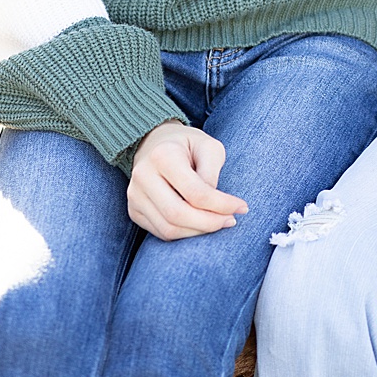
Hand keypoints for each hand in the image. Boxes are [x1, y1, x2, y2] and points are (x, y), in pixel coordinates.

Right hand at [126, 121, 247, 240]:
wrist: (155, 143)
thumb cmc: (189, 145)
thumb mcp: (209, 147)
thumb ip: (212, 173)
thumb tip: (214, 205)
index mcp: (163, 156)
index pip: (195, 192)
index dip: (221, 205)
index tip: (242, 207)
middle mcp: (143, 177)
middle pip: (178, 215)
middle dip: (209, 223)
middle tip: (231, 221)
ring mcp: (135, 196)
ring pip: (168, 229)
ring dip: (198, 232)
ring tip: (220, 223)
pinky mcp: (134, 210)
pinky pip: (160, 232)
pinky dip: (185, 233)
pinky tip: (201, 225)